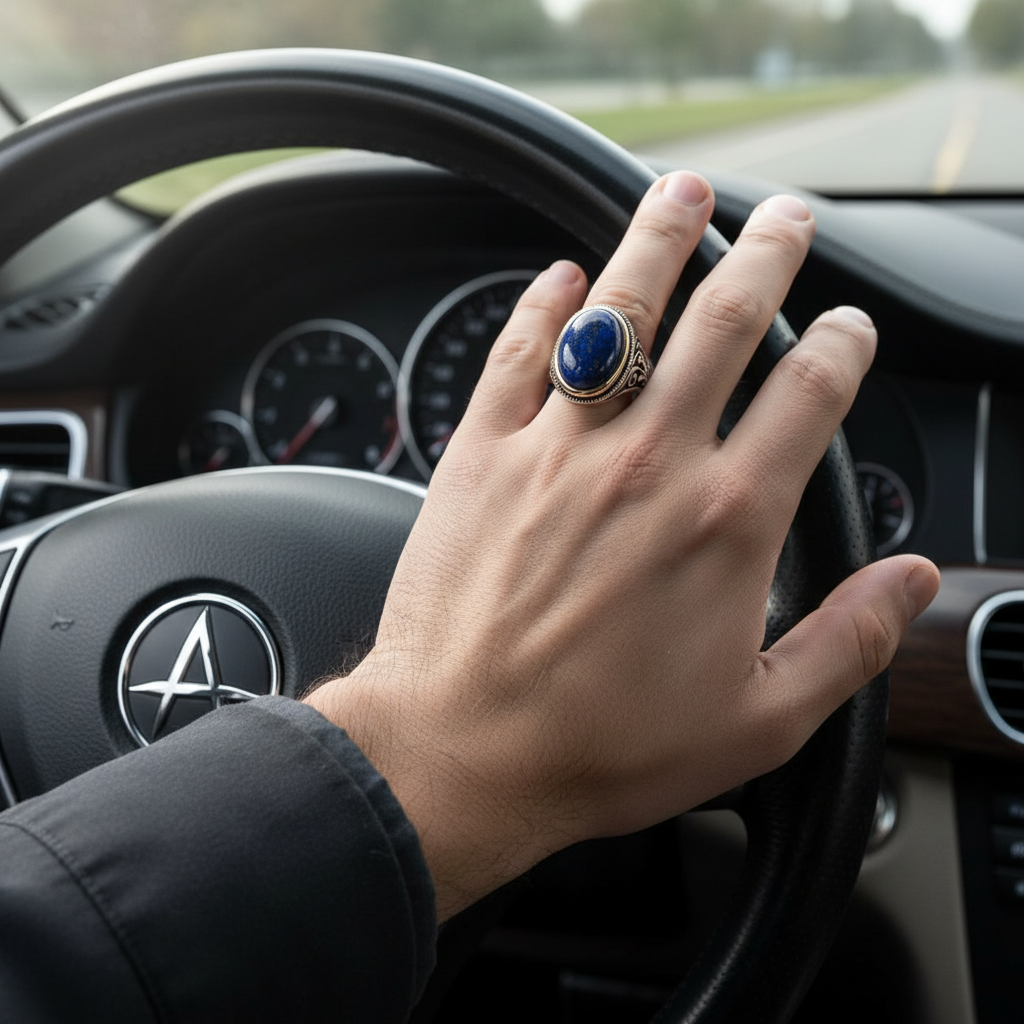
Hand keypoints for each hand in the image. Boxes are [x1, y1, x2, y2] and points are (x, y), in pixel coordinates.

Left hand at [306, 171, 939, 919]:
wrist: (461, 751)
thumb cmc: (600, 745)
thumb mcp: (756, 721)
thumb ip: (847, 641)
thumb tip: (911, 581)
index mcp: (725, 520)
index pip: (810, 393)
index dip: (844, 343)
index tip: (851, 326)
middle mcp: (647, 463)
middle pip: (724, 321)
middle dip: (765, 255)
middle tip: (785, 217)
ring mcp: (559, 449)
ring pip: (619, 312)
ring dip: (657, 241)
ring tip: (681, 192)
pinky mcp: (482, 455)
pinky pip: (516, 353)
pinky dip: (539, 306)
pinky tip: (557, 278)